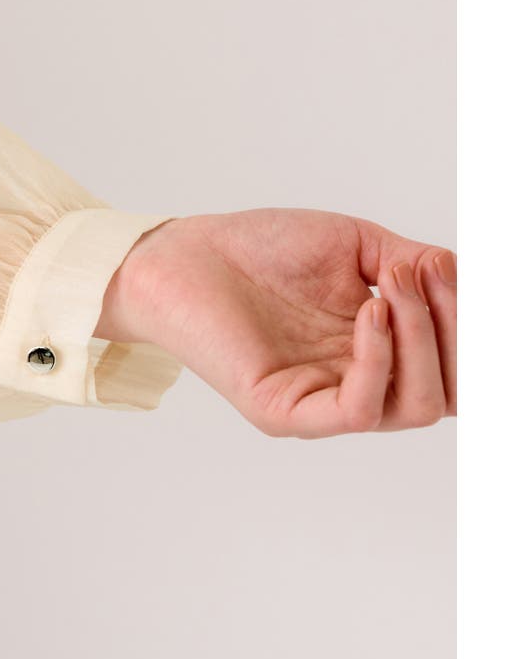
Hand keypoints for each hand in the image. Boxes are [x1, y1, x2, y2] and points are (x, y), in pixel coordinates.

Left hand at [95, 209, 456, 437]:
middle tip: (422, 273)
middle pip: (446, 393)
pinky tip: (368, 312)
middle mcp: (353, 381)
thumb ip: (414, 266)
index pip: (453, 364)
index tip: (455, 272)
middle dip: (453, 330)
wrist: (188, 253)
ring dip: (421, 339)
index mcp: (375, 348)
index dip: (469, 323)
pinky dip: (380, 359)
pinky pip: (358, 409)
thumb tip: (462, 277)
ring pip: (414, 406)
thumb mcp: (355, 245)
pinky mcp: (285, 412)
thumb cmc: (261, 248)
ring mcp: (320, 401)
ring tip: (390, 285)